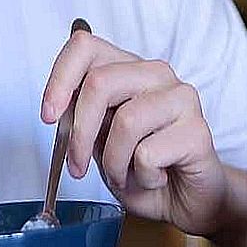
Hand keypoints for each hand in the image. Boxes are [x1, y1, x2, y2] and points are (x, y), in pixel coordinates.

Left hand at [39, 27, 230, 234]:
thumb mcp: (98, 141)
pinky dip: (141, 177)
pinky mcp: (197, 130)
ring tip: (124, 175)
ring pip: (125, 121)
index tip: (48, 115)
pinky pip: (148, 154)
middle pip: (100, 82)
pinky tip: (154, 177)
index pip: (85, 47)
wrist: (186, 199)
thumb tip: (57, 110)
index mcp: (128, 69)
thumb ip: (81, 118)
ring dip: (113, 162)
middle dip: (80, 133)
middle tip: (77, 166)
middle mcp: (156, 74)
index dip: (60, 78)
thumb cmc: (141, 167)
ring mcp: (181, 98)